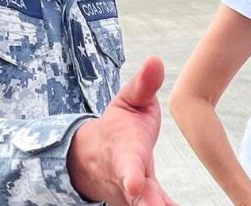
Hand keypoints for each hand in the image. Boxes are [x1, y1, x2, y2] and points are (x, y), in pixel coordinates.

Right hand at [68, 56, 178, 205]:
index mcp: (124, 151)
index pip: (127, 164)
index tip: (135, 185)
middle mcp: (127, 178)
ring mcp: (133, 196)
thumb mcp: (129, 100)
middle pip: (136, 197)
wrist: (94, 157)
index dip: (131, 175)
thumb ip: (144, 84)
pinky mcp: (142, 203)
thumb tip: (155, 59)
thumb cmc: (119, 126)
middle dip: (146, 204)